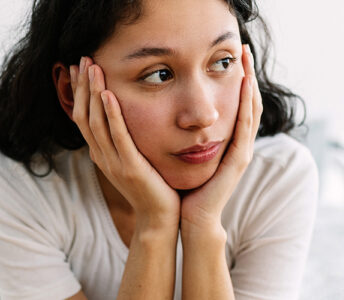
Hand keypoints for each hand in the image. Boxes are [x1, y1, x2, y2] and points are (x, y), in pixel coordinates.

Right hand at [70, 57, 179, 227]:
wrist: (160, 217)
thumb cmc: (152, 187)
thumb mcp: (134, 161)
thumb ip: (126, 143)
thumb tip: (126, 121)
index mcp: (104, 154)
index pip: (85, 119)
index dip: (82, 93)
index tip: (83, 70)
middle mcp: (104, 157)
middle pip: (85, 116)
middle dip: (84, 87)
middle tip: (84, 60)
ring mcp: (115, 163)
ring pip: (97, 123)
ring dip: (94, 94)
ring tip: (93, 68)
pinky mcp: (131, 168)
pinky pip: (118, 138)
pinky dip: (112, 116)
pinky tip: (109, 96)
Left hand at [180, 44, 262, 232]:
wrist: (191, 216)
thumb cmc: (188, 186)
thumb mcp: (189, 155)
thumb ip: (188, 136)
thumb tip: (173, 117)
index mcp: (227, 142)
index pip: (236, 105)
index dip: (236, 81)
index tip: (231, 58)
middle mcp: (239, 144)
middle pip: (248, 102)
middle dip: (247, 75)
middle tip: (243, 50)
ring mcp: (242, 151)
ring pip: (250, 109)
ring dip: (250, 82)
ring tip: (246, 58)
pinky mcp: (239, 160)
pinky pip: (244, 126)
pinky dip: (246, 104)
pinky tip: (244, 83)